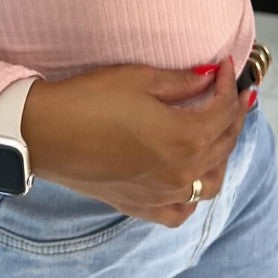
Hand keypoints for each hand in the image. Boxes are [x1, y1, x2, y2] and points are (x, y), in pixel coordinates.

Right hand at [21, 55, 252, 227]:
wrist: (46, 133)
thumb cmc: (90, 100)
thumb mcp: (140, 79)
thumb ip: (181, 82)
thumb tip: (207, 77)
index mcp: (187, 139)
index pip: (224, 112)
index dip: (228, 86)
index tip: (223, 68)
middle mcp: (182, 173)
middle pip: (224, 145)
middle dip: (231, 115)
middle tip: (228, 95)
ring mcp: (163, 195)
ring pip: (210, 183)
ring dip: (219, 156)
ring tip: (214, 133)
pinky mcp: (142, 206)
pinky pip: (181, 210)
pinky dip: (192, 195)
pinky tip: (188, 178)